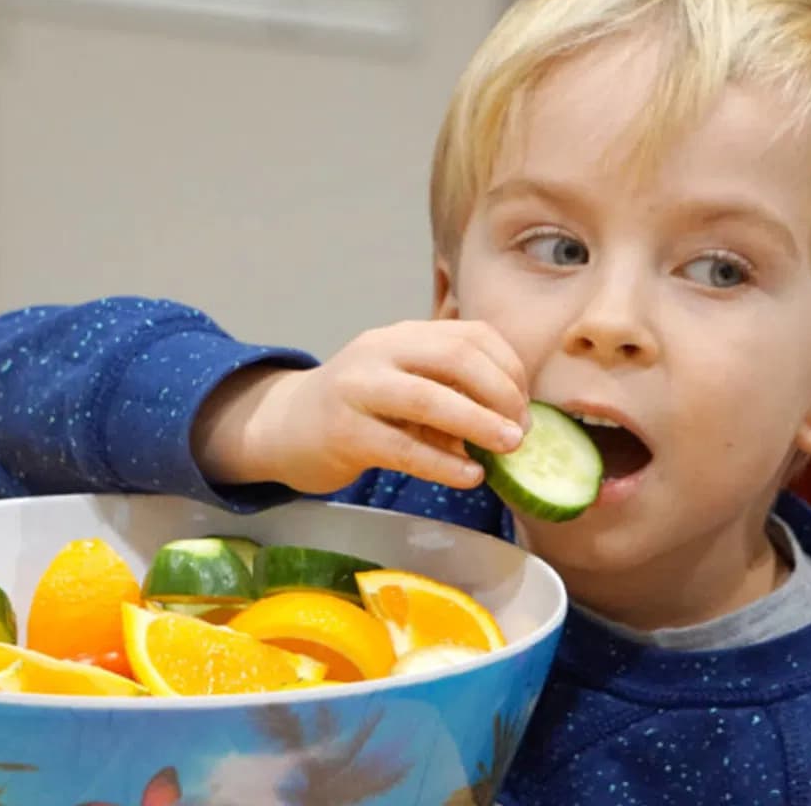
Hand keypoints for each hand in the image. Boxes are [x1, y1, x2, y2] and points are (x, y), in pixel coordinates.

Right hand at [194, 320, 529, 493]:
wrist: (284, 427)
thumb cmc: (359, 409)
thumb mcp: (403, 384)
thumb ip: (449, 392)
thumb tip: (514, 423)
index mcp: (403, 335)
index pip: (471, 335)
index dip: (509, 368)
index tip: (526, 405)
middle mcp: (380, 352)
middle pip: (455, 358)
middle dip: (500, 393)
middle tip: (523, 430)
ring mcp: (357, 389)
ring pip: (429, 399)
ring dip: (478, 423)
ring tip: (509, 448)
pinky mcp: (344, 433)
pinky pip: (404, 448)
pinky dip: (444, 463)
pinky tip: (470, 475)